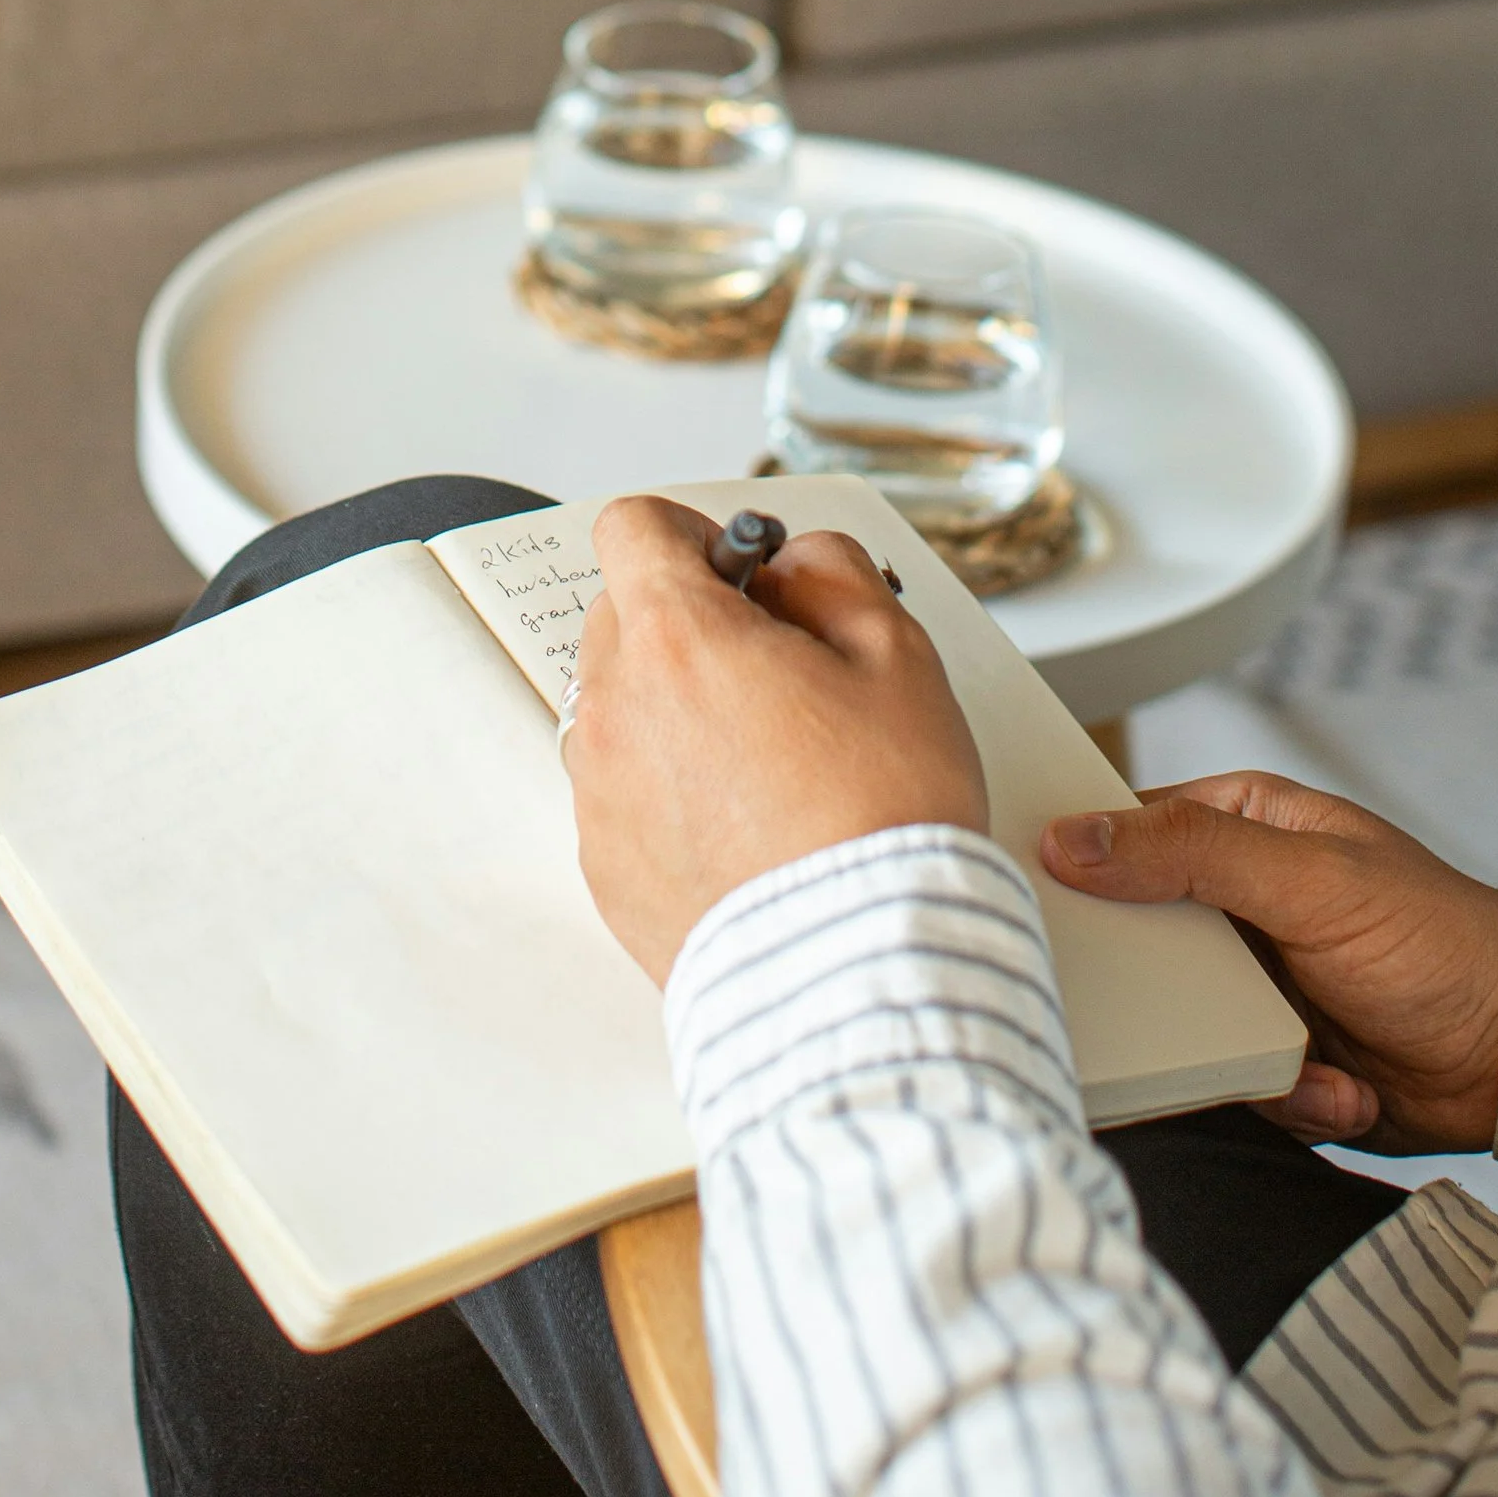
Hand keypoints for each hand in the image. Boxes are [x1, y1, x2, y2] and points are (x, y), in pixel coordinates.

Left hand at [564, 498, 987, 987]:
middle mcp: (616, 709)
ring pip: (623, 708)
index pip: (633, 527)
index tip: (746, 569)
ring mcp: (601, 795)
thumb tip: (793, 563)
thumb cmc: (883, 814)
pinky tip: (749, 826)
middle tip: (780, 668)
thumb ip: (832, 570)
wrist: (862, 969)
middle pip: (624, 615)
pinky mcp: (606, 870)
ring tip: (771, 760)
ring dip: (677, 707)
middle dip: (692, 621)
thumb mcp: (896, 652)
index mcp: (676, 637)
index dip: (696, 532)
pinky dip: (672, 790)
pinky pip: (625, 794)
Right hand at [1041, 776, 1497, 1151]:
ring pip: (1175, 1020)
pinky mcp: (1269, 1053)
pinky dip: (1288, 1093)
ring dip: (1235, 1051)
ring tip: (1306, 1055)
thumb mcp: (1309, 880)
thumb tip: (1072, 836)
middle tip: (1181, 1007)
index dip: (1078, 863)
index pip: (1122, 830)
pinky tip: (1343, 1086)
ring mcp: (1250, 981)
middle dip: (1159, 989)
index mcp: (1237, 826)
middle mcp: (1233, 902)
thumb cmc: (1435, 940)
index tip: (1042, 899)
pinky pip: (1228, 1081)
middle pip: (1134, 936)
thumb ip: (1191, 853)